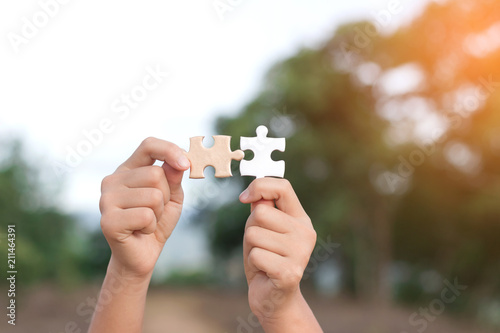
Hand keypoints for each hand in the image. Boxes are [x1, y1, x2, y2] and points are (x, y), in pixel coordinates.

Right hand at [99, 137, 189, 278]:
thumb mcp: (172, 197)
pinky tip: (140, 231)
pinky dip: (151, 226)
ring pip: (153, 196)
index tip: (186, 164)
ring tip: (147, 222)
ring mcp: (106, 199)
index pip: (148, 145)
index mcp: (128, 170)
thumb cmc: (157, 222)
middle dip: (166, 196)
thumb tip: (178, 162)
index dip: (170, 150)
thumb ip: (174, 177)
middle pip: (156, 174)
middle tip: (155, 212)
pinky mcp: (108, 221)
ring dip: (159, 213)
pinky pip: (146, 215)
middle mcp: (112, 180)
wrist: (142, 256)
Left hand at [239, 178, 319, 330]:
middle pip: (260, 213)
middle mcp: (305, 233)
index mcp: (301, 219)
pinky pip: (256, 254)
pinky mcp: (290, 272)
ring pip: (254, 234)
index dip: (260, 186)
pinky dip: (253, 263)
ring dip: (251, 248)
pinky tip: (264, 272)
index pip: (283, 187)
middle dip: (250, 229)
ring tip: (263, 259)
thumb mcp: (263, 230)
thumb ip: (262, 210)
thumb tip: (255, 194)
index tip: (244, 198)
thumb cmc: (267, 260)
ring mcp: (300, 253)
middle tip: (260, 246)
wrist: (275, 299)